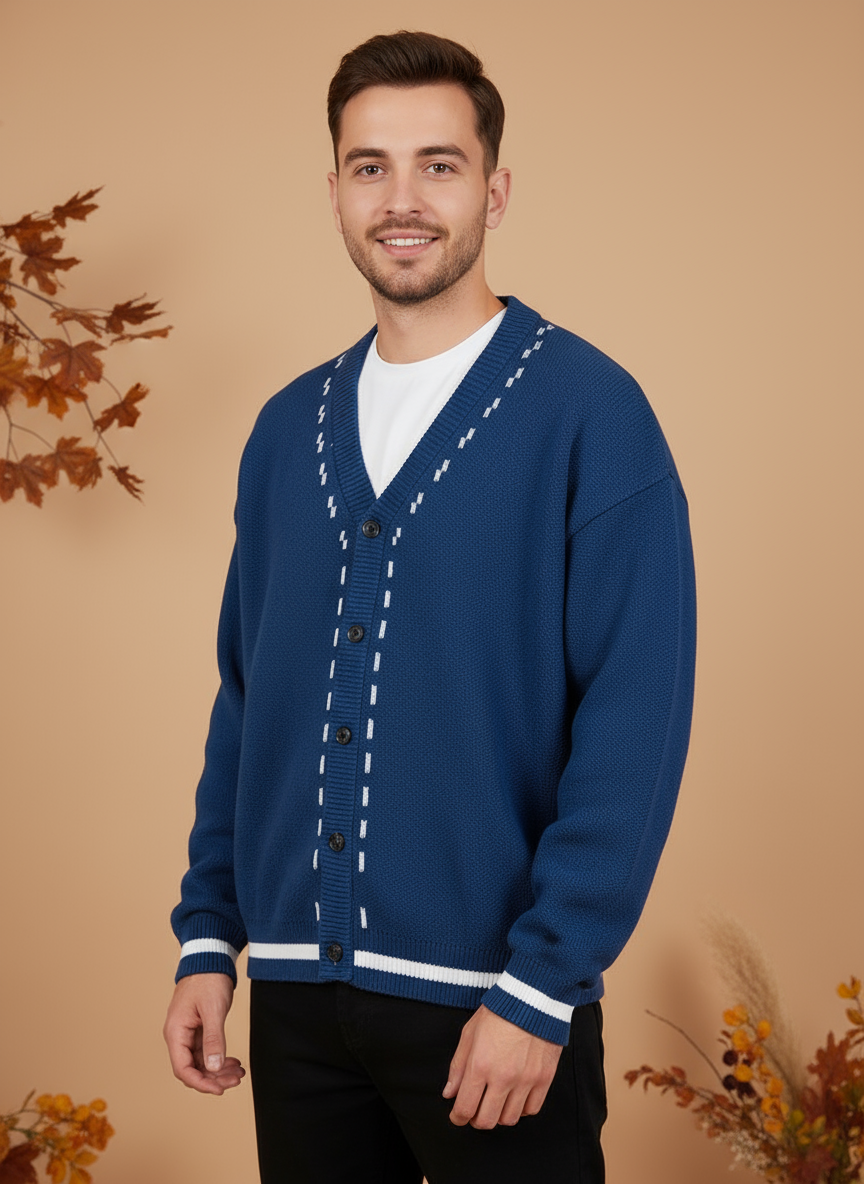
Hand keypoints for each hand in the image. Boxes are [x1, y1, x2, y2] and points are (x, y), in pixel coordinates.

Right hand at [163, 972, 245, 1094]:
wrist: (210, 957)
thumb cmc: (208, 980)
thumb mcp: (213, 1010)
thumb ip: (213, 1039)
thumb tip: (213, 1068)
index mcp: (175, 1032)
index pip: (183, 1069)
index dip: (200, 1083)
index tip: (220, 1090)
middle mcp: (178, 1035)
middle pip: (192, 1068)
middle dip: (214, 1078)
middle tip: (236, 1081)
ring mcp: (188, 1033)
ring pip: (201, 1061)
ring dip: (218, 1070)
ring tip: (239, 1073)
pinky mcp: (198, 1028)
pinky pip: (207, 1051)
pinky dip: (219, 1058)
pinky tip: (234, 1062)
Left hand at [442, 1004, 563, 1128]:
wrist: (532, 998)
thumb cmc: (498, 1012)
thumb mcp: (469, 1034)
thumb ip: (458, 1067)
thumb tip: (449, 1093)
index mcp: (480, 1065)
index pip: (465, 1108)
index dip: (458, 1117)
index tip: (457, 1115)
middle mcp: (503, 1077)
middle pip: (486, 1121)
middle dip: (476, 1119)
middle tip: (475, 1110)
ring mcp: (526, 1080)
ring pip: (509, 1119)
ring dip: (498, 1114)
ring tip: (496, 1101)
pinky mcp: (544, 1078)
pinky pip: (531, 1110)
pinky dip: (521, 1109)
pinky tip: (515, 1097)